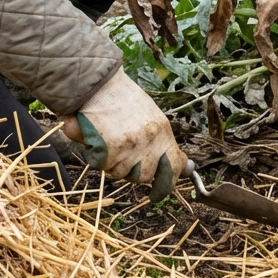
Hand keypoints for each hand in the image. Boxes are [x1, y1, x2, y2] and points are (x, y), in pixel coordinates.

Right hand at [61, 69, 188, 200]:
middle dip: (132, 171)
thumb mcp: (151, 116)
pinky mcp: (107, 151)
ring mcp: (128, 148)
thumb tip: (182, 167)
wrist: (96, 84)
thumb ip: (162, 142)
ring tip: (108, 139)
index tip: (158, 193)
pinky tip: (95, 138)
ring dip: (112, 163)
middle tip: (123, 154)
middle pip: (143, 177)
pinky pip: (100, 166)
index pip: (174, 167)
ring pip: (120, 174)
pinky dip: (95, 156)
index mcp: (163, 132)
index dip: (167, 185)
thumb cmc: (121, 98)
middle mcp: (149, 142)